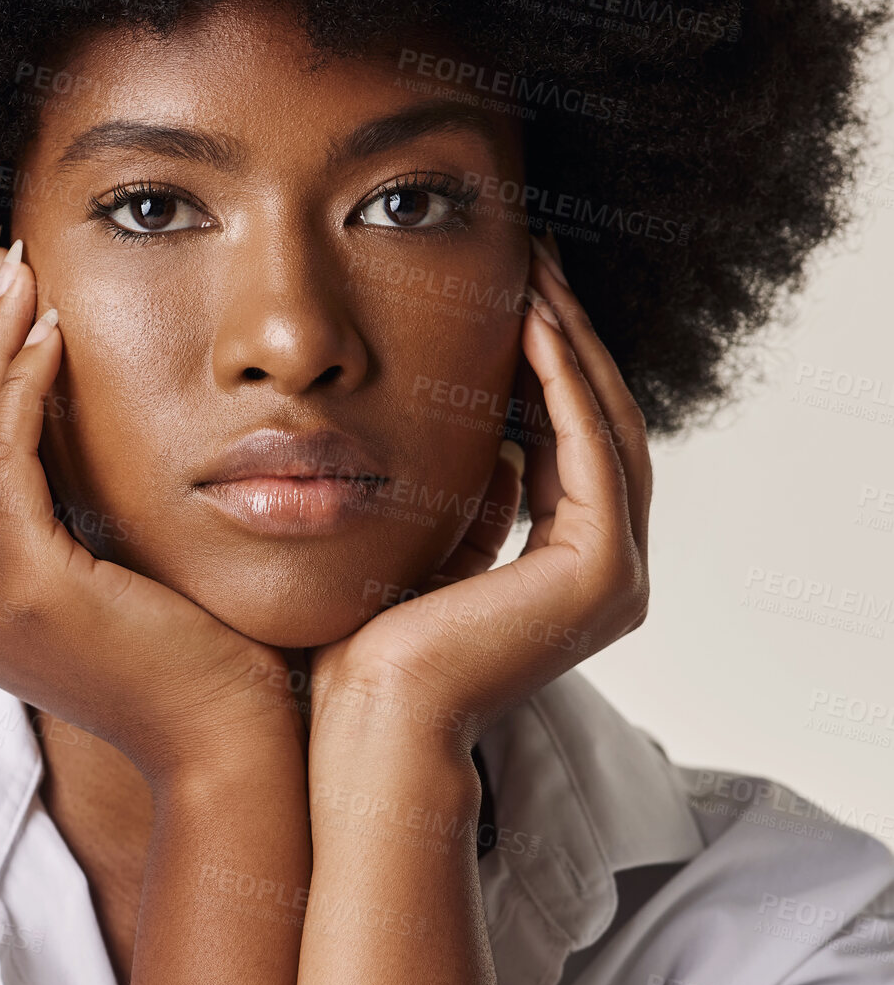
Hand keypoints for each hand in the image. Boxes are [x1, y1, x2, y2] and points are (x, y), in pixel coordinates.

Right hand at [0, 229, 304, 790]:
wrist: (233, 746)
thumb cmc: (201, 658)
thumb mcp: (124, 573)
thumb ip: (83, 515)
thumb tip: (82, 427)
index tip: (9, 301)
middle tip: (2, 259)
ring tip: (19, 271)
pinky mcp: (24, 591)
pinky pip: (7, 460)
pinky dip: (22, 387)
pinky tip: (51, 331)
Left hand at [305, 229, 650, 754]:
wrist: (364, 725)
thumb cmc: (376, 644)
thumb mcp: (439, 545)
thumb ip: (483, 501)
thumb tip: (504, 449)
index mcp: (576, 571)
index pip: (576, 440)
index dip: (553, 361)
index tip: (520, 290)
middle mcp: (613, 574)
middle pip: (603, 424)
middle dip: (571, 337)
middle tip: (539, 259)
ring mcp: (619, 578)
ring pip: (607, 426)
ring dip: (572, 344)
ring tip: (537, 272)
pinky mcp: (604, 574)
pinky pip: (592, 450)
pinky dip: (564, 382)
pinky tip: (533, 324)